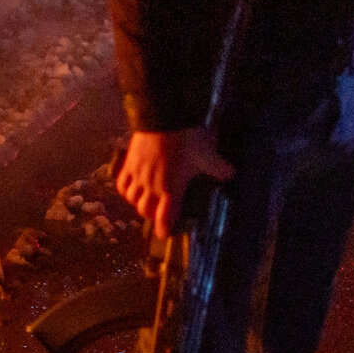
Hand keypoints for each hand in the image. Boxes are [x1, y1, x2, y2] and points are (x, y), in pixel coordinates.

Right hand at [115, 126, 234, 240]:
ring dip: (138, 203)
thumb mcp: (207, 155)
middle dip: (151, 215)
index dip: (163, 228)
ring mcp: (138, 175)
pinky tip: (131, 189)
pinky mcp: (129, 162)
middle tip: (159, 213)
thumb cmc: (186, 139)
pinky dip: (125, 190)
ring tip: (146, 202)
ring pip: (132, 199)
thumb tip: (232, 174)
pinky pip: (121, 183)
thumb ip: (219, 168)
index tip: (164, 234)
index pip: (164, 217)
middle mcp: (151, 186)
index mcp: (171, 189)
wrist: (163, 117)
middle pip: (144, 210)